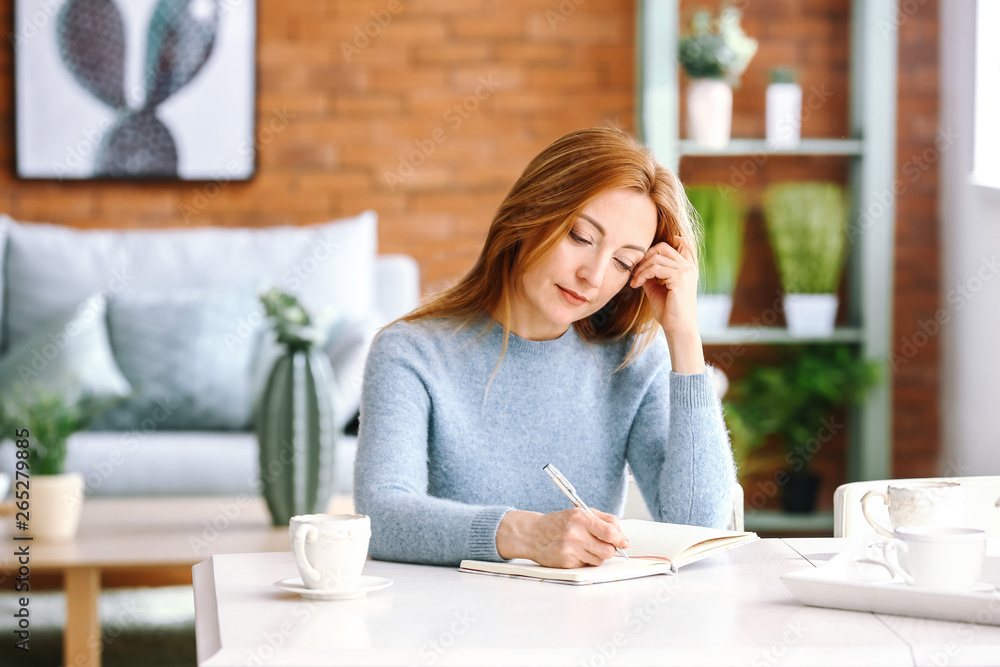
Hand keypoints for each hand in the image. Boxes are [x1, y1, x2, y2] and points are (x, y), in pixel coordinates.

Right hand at [496, 509, 629, 567]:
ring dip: (598, 555)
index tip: (624, 542)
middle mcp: (574, 534)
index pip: (610, 532)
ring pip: (599, 560)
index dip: (621, 539)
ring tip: (588, 547)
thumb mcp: (579, 512)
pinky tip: (577, 552)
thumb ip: (603, 519)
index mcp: (580, 517)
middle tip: (607, 545)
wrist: (533, 534)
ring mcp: (570, 550)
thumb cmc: (559, 522)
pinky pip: (587, 565)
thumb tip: (621, 535)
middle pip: (608, 550)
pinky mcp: (567, 563)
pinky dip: (586, 560)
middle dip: (611, 549)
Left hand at [630, 234, 698, 337]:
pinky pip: (655, 268)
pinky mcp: (680, 278)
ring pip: (657, 257)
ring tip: (635, 281)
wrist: (678, 328)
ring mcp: (686, 271)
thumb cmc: (668, 310)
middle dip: (645, 257)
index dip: (660, 245)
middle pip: (663, 247)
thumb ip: (651, 273)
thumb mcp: (657, 287)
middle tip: (635, 272)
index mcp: (687, 267)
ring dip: (641, 268)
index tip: (644, 260)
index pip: (679, 242)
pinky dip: (642, 274)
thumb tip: (638, 263)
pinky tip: (637, 284)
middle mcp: (689, 267)